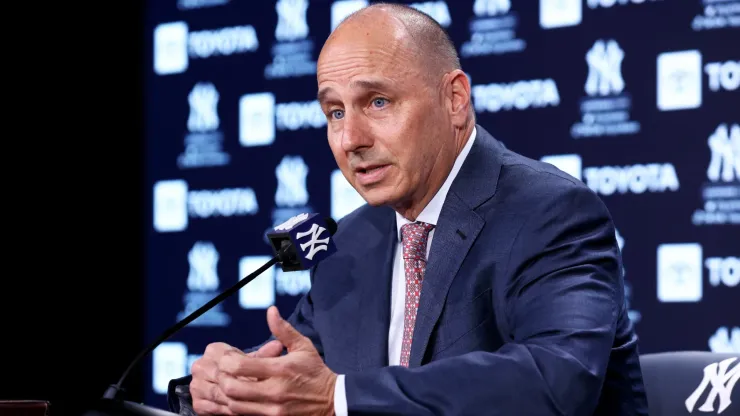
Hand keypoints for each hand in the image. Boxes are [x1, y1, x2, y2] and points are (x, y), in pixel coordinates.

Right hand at [190, 340, 284, 414]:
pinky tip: (242, 410)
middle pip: (222, 377)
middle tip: (261, 392)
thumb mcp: (255, 360)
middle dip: (242, 386)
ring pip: (218, 394)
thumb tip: (277, 346)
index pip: (228, 359)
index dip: (245, 369)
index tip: (261, 376)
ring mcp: (196, 385)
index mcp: (213, 351)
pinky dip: (228, 410)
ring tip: (255, 402)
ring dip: (237, 400)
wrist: (231, 385)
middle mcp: (200, 366)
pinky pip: (213, 408)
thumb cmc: (245, 370)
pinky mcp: (197, 403)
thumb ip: (264, 354)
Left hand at [218, 306, 336, 415]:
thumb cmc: (315, 371)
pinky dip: (236, 407)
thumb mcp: (302, 346)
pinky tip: (238, 397)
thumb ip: (283, 330)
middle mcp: (274, 390)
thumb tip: (271, 311)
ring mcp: (273, 409)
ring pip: (234, 405)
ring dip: (226, 394)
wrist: (332, 400)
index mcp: (281, 368)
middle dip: (221, 378)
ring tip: (229, 383)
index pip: (240, 367)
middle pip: (232, 388)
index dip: (226, 361)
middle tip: (223, 371)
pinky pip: (245, 415)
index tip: (227, 357)